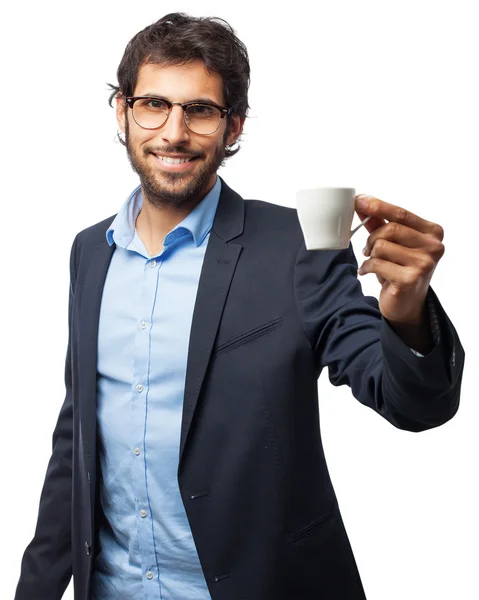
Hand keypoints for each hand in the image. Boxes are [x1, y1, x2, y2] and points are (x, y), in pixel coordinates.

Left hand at [355, 194, 444, 325]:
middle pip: (390, 229)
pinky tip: (367, 272)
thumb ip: (380, 222)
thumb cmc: (400, 269)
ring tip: (372, 262)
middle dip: (372, 238)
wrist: (406, 304)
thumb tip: (362, 202)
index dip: (377, 206)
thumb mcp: (393, 243)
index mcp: (432, 232)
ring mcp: (424, 264)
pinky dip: (366, 267)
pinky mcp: (410, 280)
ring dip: (370, 254)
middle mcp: (433, 247)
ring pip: (381, 246)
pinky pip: (377, 264)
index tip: (359, 200)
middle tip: (367, 249)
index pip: (401, 213)